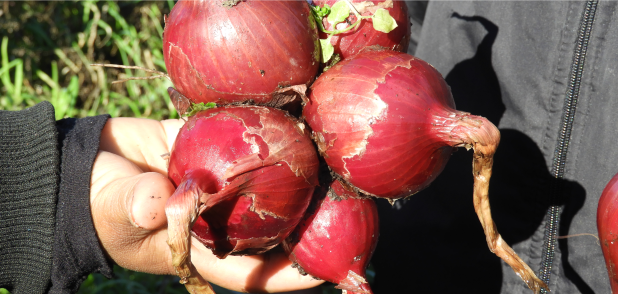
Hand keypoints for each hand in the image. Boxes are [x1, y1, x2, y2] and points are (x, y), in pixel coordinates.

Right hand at [91, 117, 322, 292]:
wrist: (87, 162)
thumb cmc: (99, 203)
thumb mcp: (113, 210)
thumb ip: (134, 207)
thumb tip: (160, 203)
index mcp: (203, 247)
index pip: (252, 269)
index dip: (287, 274)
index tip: (323, 270)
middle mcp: (221, 219)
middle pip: (273, 226)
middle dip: (308, 223)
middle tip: (346, 209)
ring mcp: (221, 184)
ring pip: (267, 185)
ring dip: (299, 178)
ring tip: (334, 166)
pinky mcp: (215, 150)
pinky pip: (246, 144)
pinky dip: (267, 135)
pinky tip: (296, 123)